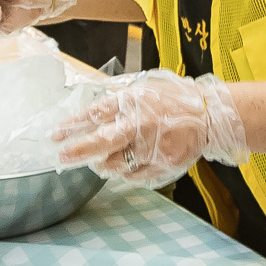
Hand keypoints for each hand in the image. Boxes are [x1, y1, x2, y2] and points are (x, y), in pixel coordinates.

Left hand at [52, 69, 246, 183]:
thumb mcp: (144, 89)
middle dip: (78, 151)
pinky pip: (133, 177)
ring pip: (115, 165)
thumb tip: (88, 112)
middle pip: (102, 142)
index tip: (56, 135)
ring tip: (99, 162)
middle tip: (62, 157)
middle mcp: (142, 124)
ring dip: (102, 165)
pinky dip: (125, 173)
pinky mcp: (162, 165)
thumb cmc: (174, 99)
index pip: (96, 114)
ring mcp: (152, 148)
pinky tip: (125, 166)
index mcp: (134, 102)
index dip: (73, 125)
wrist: (210, 115)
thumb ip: (118, 99)